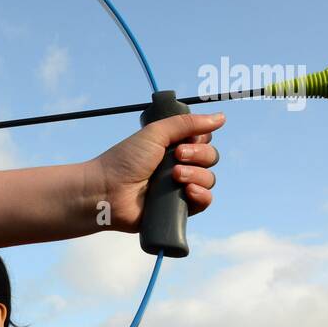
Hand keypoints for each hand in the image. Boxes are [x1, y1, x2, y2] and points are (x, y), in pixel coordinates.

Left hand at [89, 112, 222, 233]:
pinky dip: (202, 195)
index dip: (200, 138)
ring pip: (209, 179)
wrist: (107, 191)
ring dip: (197, 174)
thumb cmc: (125, 161)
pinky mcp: (177, 209)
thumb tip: (221, 117)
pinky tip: (188, 191)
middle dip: (199, 155)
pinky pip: (204, 202)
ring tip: (175, 176)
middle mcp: (178, 166)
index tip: (184, 139)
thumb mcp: (155, 134)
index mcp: (172, 147)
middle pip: (210, 158)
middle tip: (177, 156)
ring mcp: (178, 188)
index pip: (203, 140)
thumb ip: (186, 123)